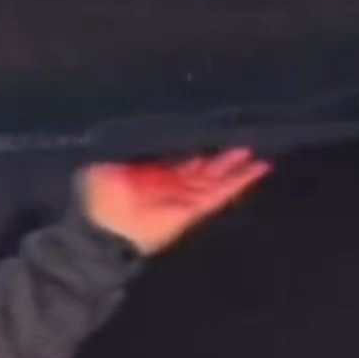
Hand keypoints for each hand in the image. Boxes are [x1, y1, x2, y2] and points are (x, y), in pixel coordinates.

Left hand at [74, 147, 272, 256]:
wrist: (101, 229)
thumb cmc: (99, 194)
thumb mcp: (111, 161)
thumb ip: (133, 148)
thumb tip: (149, 128)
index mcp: (147, 175)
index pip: (178, 158)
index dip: (197, 146)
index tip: (216, 132)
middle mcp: (167, 186)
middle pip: (202, 170)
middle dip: (222, 158)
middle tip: (245, 141)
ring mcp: (181, 199)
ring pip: (215, 181)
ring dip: (236, 169)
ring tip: (259, 154)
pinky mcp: (191, 212)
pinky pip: (219, 196)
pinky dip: (239, 183)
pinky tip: (259, 169)